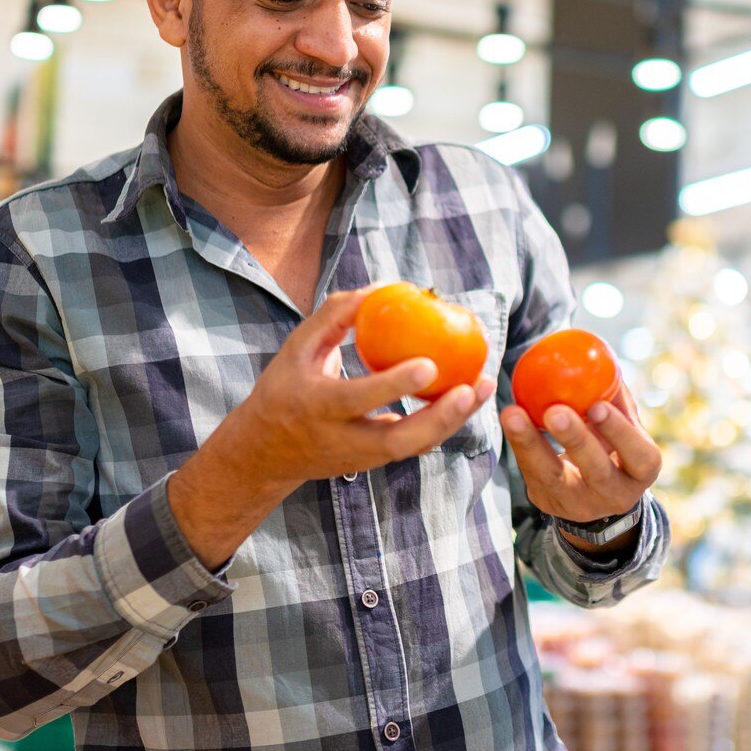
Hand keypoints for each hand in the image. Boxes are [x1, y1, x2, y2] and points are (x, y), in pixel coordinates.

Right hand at [171, 287, 493, 565]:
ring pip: (413, 448)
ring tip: (485, 388)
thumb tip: (379, 288)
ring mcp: (361, 457)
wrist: (265, 453)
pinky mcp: (376, 463)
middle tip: (472, 388)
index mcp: (316, 406)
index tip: (429, 364)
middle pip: (397, 441)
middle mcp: (341, 439)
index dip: (394, 385)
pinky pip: (414, 445)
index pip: (358, 399)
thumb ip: (334, 316)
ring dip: (453, 422)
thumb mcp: (296, 348)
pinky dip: (444, 423)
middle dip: (440, 419)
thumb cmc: (284, 388)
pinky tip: (470, 395)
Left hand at [500, 382, 662, 530]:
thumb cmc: (615, 445)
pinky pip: (530, 473)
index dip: (619, 432)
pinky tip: (510, 419)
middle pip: (596, 471)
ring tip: (513, 414)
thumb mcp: (626, 428)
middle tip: (554, 411)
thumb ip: (616, 399)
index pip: (638, 455)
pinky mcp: (547, 501)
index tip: (597, 405)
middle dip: (575, 440)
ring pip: (553, 477)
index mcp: (641, 470)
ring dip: (531, 444)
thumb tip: (600, 356)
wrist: (596, 493)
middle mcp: (614, 495)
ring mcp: (579, 504)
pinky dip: (519, 444)